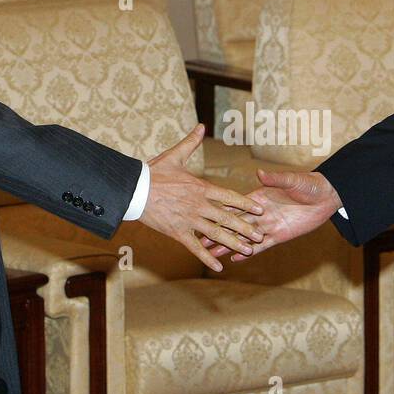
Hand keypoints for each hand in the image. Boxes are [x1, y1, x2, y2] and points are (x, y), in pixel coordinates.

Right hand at [137, 124, 264, 271]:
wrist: (132, 190)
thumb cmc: (153, 172)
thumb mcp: (174, 155)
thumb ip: (190, 142)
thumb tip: (201, 126)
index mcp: (200, 187)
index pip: (229, 197)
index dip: (246, 204)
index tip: (260, 210)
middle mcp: (198, 205)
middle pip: (227, 217)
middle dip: (245, 227)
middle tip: (260, 236)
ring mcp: (188, 220)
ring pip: (215, 234)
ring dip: (233, 243)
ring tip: (248, 251)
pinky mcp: (177, 232)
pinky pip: (195, 247)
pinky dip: (207, 258)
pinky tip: (219, 267)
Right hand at [202, 168, 341, 261]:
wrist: (326, 197)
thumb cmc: (309, 184)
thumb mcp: (292, 180)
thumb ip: (275, 179)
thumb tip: (260, 174)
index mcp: (258, 197)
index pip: (234, 206)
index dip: (218, 212)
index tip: (201, 216)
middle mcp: (260, 213)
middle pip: (234, 224)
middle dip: (216, 232)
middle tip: (199, 240)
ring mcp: (268, 226)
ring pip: (243, 238)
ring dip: (228, 245)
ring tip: (211, 253)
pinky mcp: (278, 236)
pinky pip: (260, 247)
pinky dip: (247, 253)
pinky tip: (234, 259)